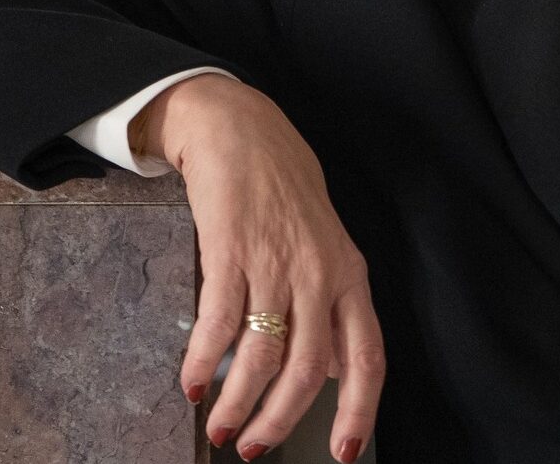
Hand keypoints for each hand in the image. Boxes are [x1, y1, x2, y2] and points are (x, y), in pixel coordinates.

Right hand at [141, 73, 384, 462]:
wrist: (241, 129)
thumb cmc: (284, 189)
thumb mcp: (326, 246)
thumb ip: (330, 308)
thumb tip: (333, 371)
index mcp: (350, 276)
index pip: (367, 357)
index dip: (360, 411)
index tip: (343, 454)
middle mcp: (321, 274)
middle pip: (309, 370)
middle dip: (280, 420)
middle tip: (253, 447)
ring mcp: (277, 262)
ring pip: (263, 356)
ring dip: (238, 402)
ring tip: (219, 427)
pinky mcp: (232, 250)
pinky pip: (219, 323)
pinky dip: (203, 362)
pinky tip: (192, 384)